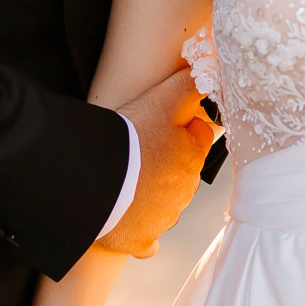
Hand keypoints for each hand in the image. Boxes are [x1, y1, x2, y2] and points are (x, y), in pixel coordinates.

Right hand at [97, 66, 214, 257]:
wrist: (92, 183)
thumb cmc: (128, 139)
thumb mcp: (163, 100)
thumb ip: (190, 83)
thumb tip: (212, 64)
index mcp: (191, 159)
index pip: (198, 138)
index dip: (181, 127)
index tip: (160, 124)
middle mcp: (183, 193)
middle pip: (181, 173)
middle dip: (167, 162)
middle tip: (141, 150)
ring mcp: (162, 219)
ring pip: (166, 204)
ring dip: (152, 193)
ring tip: (128, 180)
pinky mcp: (139, 241)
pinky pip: (148, 241)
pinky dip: (142, 232)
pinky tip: (132, 221)